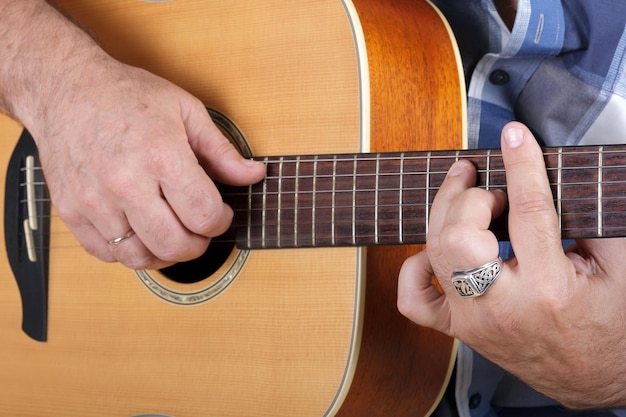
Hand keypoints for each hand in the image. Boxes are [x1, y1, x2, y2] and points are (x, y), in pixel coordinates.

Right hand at [34, 59, 265, 269]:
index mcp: (161, 155)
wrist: (65, 87)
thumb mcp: (186, 111)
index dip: (221, 221)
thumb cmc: (127, 95)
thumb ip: (222, 151)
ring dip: (165, 254)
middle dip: (198, 245)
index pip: (203, 215)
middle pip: (174, 245)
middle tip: (200, 230)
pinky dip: (130, 253)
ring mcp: (94, 200)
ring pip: (140, 257)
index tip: (221, 213)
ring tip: (173, 234)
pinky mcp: (71, 211)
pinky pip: (106, 254)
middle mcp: (126, 182)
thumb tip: (254, 175)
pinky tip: (141, 233)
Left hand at [398, 122, 625, 408]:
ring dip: (444, 214)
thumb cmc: (612, 324)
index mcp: (548, 290)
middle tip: (491, 186)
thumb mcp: (619, 266)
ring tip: (465, 193)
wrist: (598, 380)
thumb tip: (545, 174)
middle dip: (469, 197)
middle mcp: (500, 307)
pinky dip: (413, 267)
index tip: (514, 135)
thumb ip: (589, 218)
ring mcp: (472, 321)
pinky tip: (433, 249)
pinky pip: (413, 300)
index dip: (520, 165)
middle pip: (458, 236)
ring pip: (433, 255)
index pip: (526, 212)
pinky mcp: (458, 330)